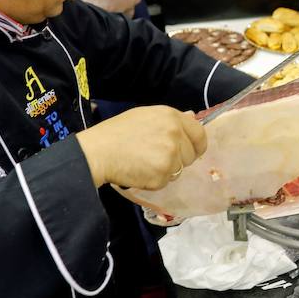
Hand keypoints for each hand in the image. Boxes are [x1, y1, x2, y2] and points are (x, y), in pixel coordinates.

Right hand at [76, 106, 205, 189]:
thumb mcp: (145, 116)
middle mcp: (175, 134)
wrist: (98, 151)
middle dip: (178, 159)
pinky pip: (165, 181)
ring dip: (166, 170)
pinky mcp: (162, 175)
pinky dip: (154, 180)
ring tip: (144, 162)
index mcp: (172, 117)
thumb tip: (193, 117)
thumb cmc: (118, 132)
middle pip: (191, 155)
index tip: (191, 151)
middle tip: (156, 157)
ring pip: (179, 170)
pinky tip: (140, 171)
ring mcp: (170, 155)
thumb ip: (171, 119)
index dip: (197, 145)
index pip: (200, 134)